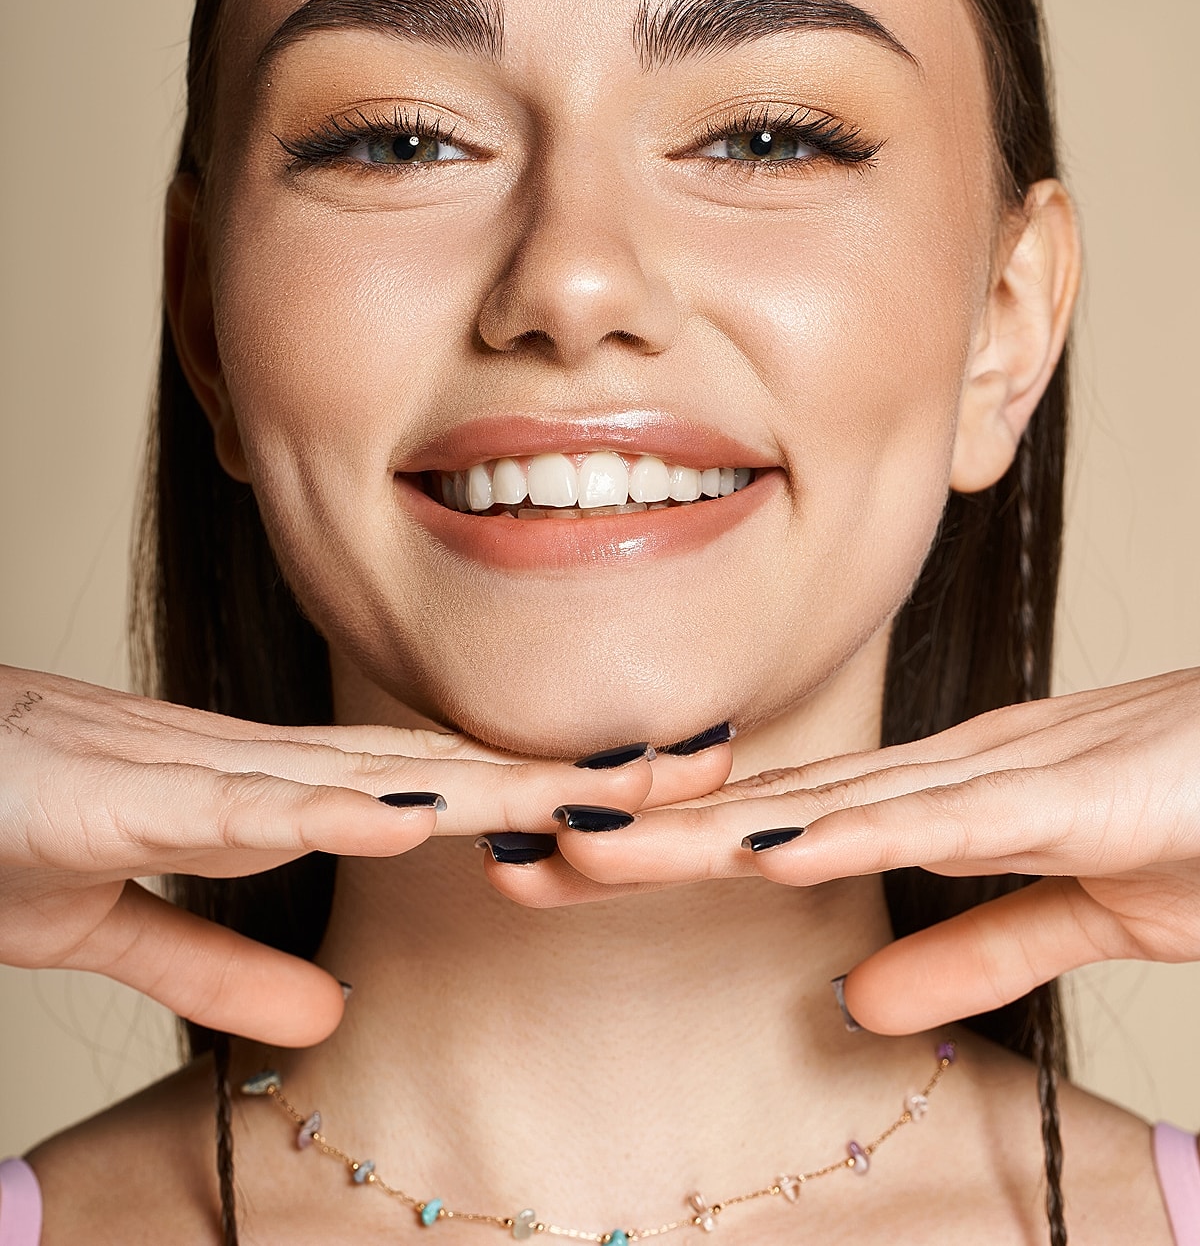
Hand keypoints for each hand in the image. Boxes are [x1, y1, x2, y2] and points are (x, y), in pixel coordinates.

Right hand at [0, 665, 729, 1044]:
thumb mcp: (124, 924)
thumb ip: (220, 959)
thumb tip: (325, 1008)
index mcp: (256, 793)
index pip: (422, 787)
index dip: (535, 792)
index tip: (640, 797)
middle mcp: (244, 767)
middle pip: (430, 768)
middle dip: (562, 773)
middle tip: (698, 765)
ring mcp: (181, 773)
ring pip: (360, 774)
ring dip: (486, 781)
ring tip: (603, 785)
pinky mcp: (104, 798)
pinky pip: (228, 805)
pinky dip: (319, 806)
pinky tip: (406, 811)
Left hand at [518, 669, 1199, 1033]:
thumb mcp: (1072, 910)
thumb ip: (974, 949)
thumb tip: (864, 996)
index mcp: (943, 797)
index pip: (781, 823)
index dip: (672, 843)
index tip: (568, 863)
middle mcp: (949, 772)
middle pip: (770, 808)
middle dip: (643, 833)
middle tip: (519, 849)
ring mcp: (1005, 777)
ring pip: (826, 805)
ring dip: (704, 830)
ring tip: (587, 844)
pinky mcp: (1075, 799)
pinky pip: (945, 821)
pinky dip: (851, 833)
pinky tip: (764, 848)